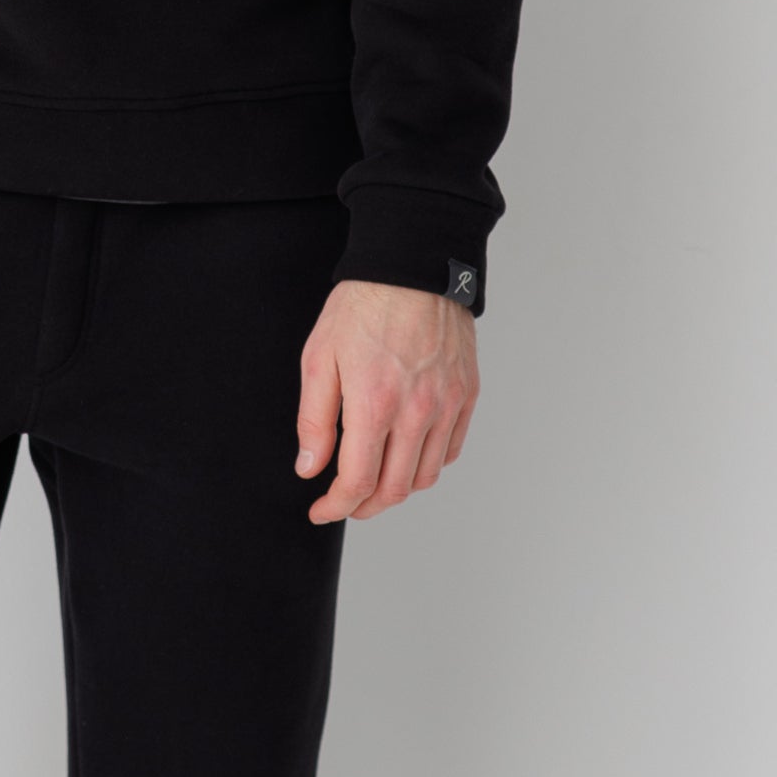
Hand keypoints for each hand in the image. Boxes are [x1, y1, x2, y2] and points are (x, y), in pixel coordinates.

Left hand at [294, 278, 479, 522]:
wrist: (412, 266)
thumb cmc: (362, 306)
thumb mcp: (320, 358)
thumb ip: (314, 420)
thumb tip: (310, 467)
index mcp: (375, 404)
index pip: (357, 482)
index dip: (335, 506)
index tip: (321, 510)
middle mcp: (417, 412)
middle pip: (394, 489)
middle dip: (363, 507)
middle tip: (344, 502)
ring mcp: (447, 405)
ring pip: (425, 476)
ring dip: (396, 490)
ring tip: (373, 481)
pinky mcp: (466, 395)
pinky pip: (450, 450)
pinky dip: (427, 464)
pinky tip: (406, 454)